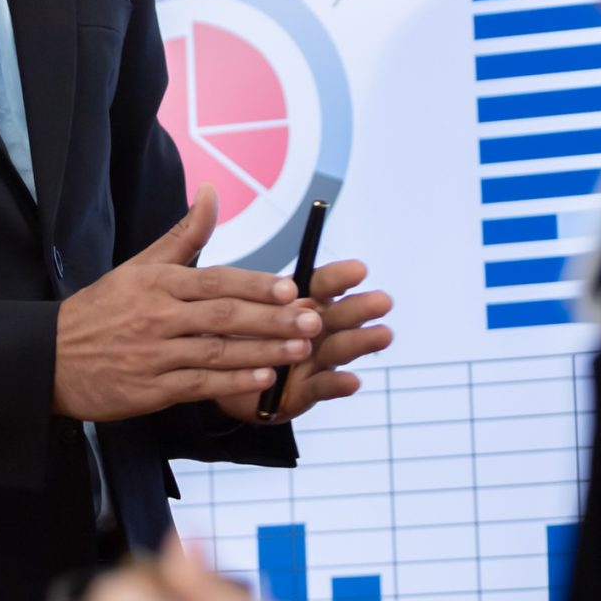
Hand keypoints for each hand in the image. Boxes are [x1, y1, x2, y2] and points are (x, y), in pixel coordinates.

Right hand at [54, 189, 322, 423]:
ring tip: (300, 350)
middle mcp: (157, 317)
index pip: (214, 280)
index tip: (290, 287)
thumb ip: (183, 235)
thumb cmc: (102, 309)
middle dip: (272, 319)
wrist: (51, 357)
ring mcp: (154, 355)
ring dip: (262, 351)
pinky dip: (233, 382)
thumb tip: (211, 191)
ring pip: (217, 352)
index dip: (255, 284)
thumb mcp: (138, 266)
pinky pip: (199, 384)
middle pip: (223, 316)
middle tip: (312, 320)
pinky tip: (263, 378)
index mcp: (157, 283)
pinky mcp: (151, 389)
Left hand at [211, 258, 393, 425]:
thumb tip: (216, 207)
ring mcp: (311, 362)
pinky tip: (353, 381)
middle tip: (383, 300)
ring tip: (384, 334)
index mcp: (298, 303)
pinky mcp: (302, 393)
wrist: (217, 380)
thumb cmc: (230, 332)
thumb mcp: (232, 302)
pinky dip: (336, 384)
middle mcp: (312, 330)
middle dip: (360, 308)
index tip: (358, 269)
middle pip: (337, 316)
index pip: (320, 285)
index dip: (338, 278)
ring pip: (338, 349)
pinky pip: (320, 387)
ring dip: (360, 341)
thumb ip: (246, 279)